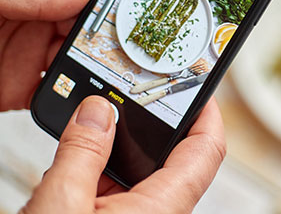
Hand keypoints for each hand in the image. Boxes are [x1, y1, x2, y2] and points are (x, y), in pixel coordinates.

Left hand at [0, 0, 110, 110]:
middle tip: (139, 29)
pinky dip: (82, 92)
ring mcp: (37, 52)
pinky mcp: (28, 87)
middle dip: (118, 23)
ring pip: (85, 54)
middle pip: (92, 18)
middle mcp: (39, 17)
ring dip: (103, 59)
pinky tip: (92, 89)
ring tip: (120, 62)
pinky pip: (65, 90)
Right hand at [21, 95, 225, 213]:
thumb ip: (81, 155)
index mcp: (161, 210)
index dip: (210, 114)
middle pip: (180, 159)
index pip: (207, 151)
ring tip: (105, 123)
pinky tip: (84, 162)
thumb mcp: (60, 208)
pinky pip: (127, 194)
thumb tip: (97, 112)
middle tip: (144, 98)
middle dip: (161, 127)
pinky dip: (109, 172)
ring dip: (127, 150)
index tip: (202, 89)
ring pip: (149, 176)